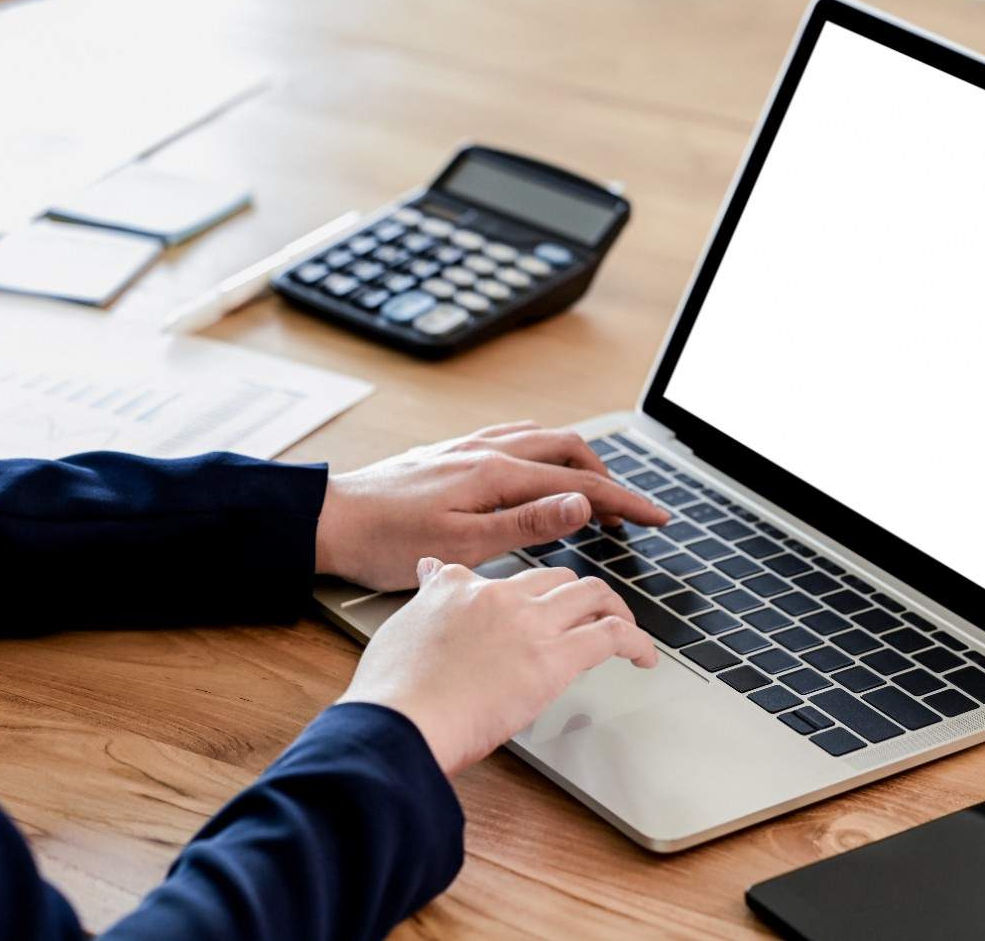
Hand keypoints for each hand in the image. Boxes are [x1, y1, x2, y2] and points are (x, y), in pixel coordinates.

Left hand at [314, 421, 668, 590]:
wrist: (327, 520)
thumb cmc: (384, 540)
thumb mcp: (462, 545)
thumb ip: (527, 523)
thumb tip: (582, 503)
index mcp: (495, 473)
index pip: (579, 483)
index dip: (625, 501)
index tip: (657, 517)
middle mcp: (486, 450)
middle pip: (569, 449)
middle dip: (609, 478)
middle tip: (630, 513)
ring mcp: (468, 447)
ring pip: (543, 439)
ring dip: (579, 462)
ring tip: (596, 494)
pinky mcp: (452, 454)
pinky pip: (515, 439)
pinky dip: (545, 453)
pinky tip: (540, 470)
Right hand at [339, 557, 657, 774]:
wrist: (398, 722)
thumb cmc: (392, 695)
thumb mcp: (399, 628)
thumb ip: (426, 598)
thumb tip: (427, 570)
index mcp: (458, 588)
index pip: (505, 577)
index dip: (529, 591)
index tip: (538, 606)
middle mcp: (499, 596)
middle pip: (558, 579)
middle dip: (581, 597)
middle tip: (593, 619)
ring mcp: (528, 623)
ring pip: (593, 594)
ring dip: (616, 611)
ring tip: (627, 632)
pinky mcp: (553, 659)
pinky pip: (612, 636)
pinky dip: (637, 642)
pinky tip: (644, 658)